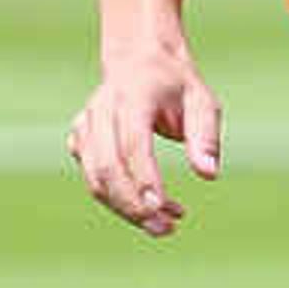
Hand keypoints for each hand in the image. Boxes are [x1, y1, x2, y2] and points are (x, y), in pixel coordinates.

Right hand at [70, 42, 223, 236]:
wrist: (139, 59)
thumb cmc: (176, 84)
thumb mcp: (202, 101)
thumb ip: (205, 136)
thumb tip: (208, 174)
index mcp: (133, 96)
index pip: (132, 143)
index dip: (144, 178)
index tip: (163, 208)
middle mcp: (102, 111)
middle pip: (107, 166)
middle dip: (132, 204)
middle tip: (166, 229)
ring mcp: (86, 125)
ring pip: (95, 177)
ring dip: (126, 208)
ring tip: (165, 225)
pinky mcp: (80, 139)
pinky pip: (92, 176)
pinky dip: (117, 198)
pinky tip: (149, 205)